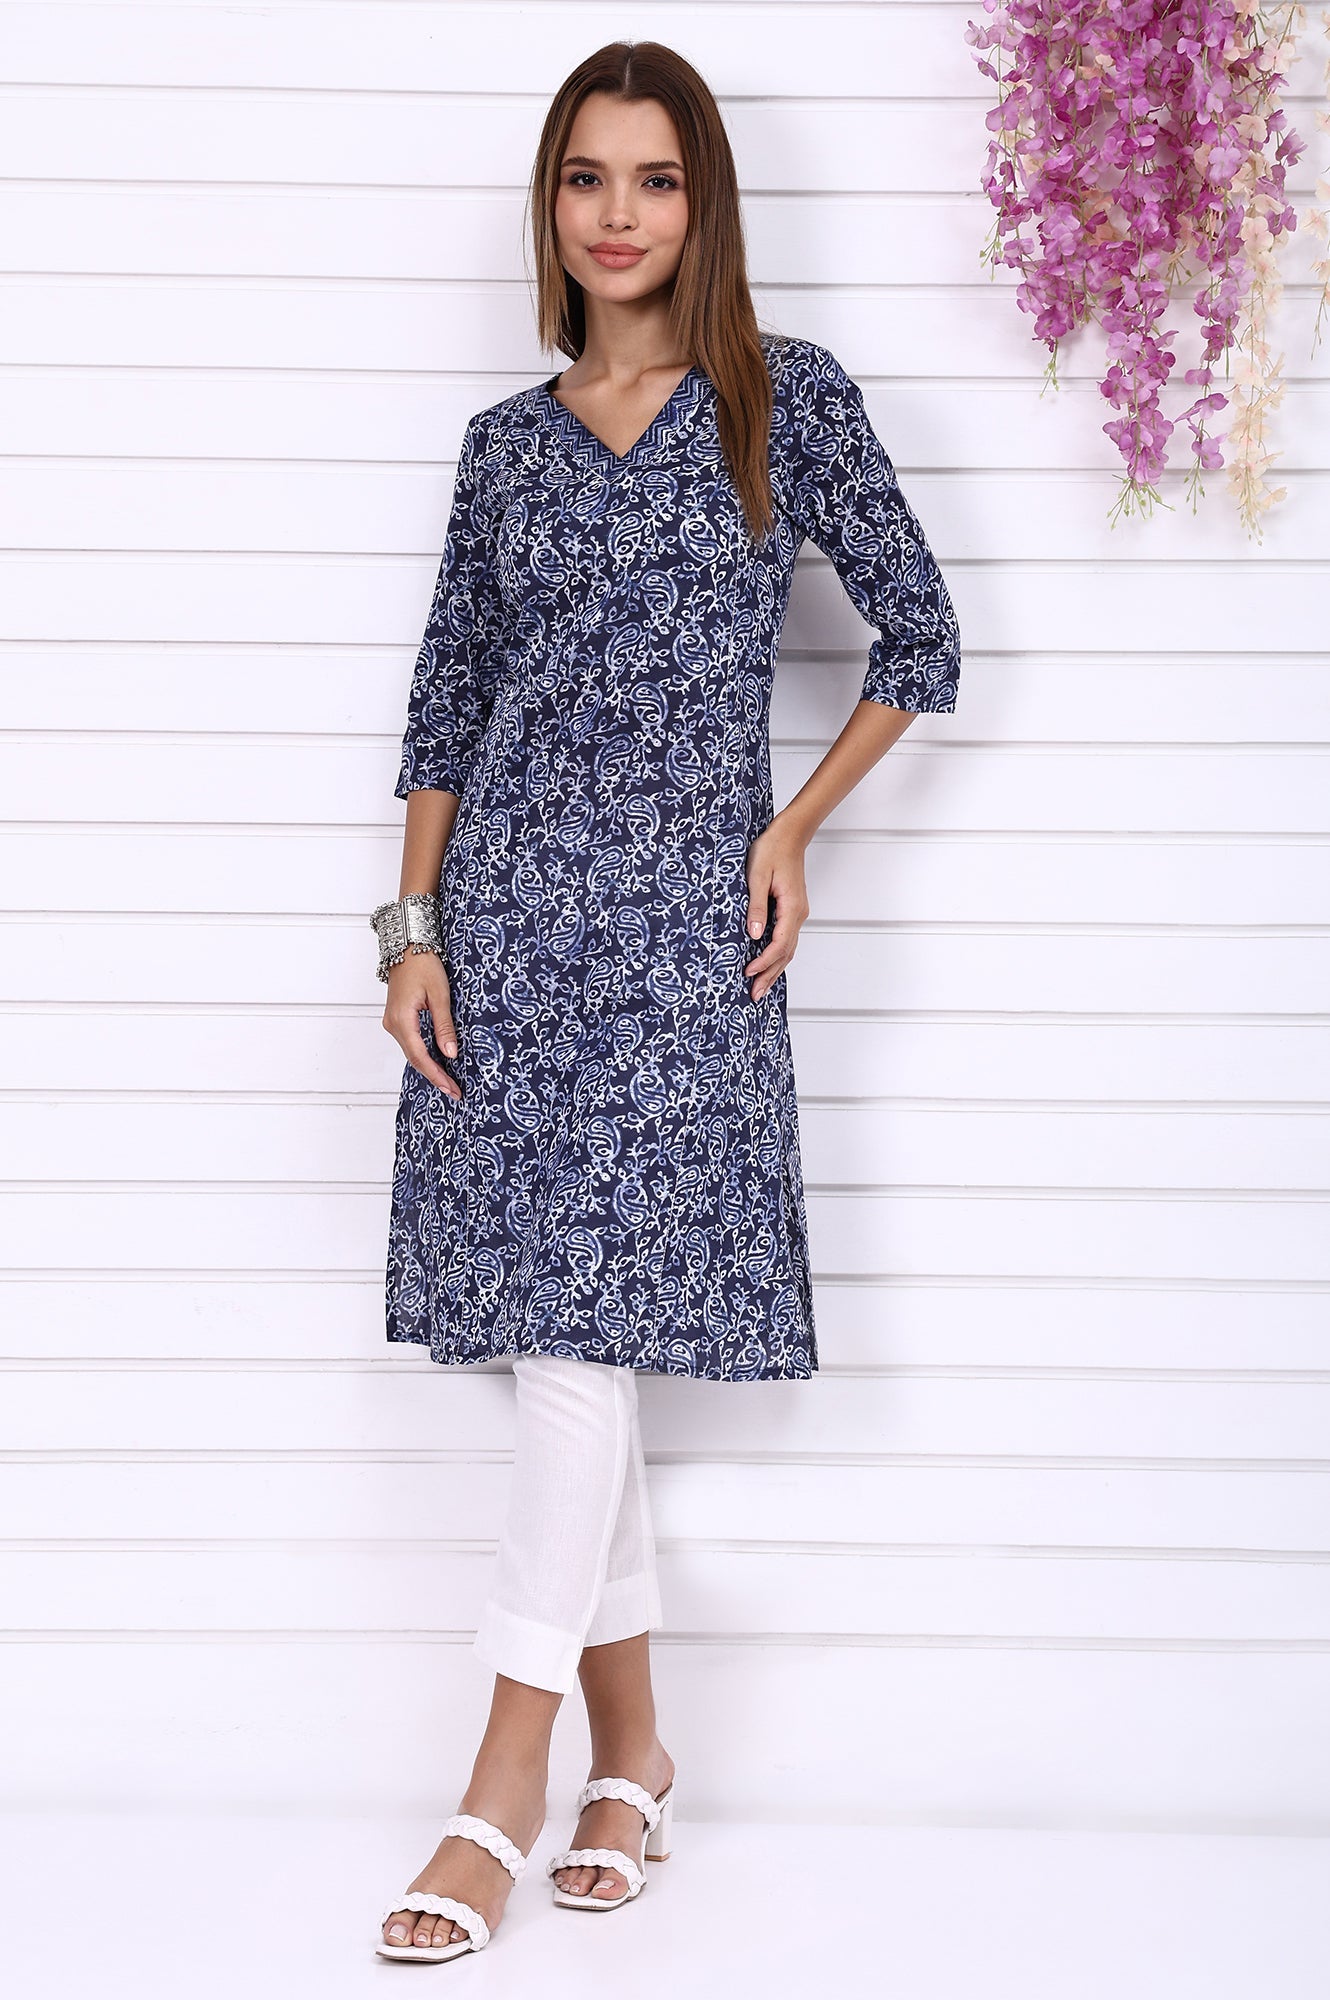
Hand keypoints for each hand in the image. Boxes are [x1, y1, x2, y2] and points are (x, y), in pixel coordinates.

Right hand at [383, 949, 462, 1098]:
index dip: (436, 1075)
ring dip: (429, 1067)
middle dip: (434, 1076)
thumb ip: (444, 1025)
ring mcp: (393, 1022)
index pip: (420, 1056)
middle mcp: (393, 1024)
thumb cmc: (423, 965)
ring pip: (412, 1052)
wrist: (407, 946)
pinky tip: (437, 1063)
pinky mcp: (397, 1019)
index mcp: (402, 1020)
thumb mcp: (440, 995)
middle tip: (454, 1091)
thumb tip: (450, 1053)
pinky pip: (410, 1043)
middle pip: (414, 1058)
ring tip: (448, 1081)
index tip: (451, 1088)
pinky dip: (424, 1055)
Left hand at [743, 813, 810, 1001]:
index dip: (764, 961)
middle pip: (786, 953)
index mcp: (792, 908)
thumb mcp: (757, 876)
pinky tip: (767, 964)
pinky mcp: (791, 910)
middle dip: (769, 975)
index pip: (779, 944)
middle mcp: (798, 914)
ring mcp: (797, 914)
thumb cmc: (772, 850)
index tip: (748, 972)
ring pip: (787, 949)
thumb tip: (753, 935)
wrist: (789, 834)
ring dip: (774, 969)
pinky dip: (777, 956)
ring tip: (760, 987)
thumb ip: (756, 906)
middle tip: (754, 995)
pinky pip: (786, 939)